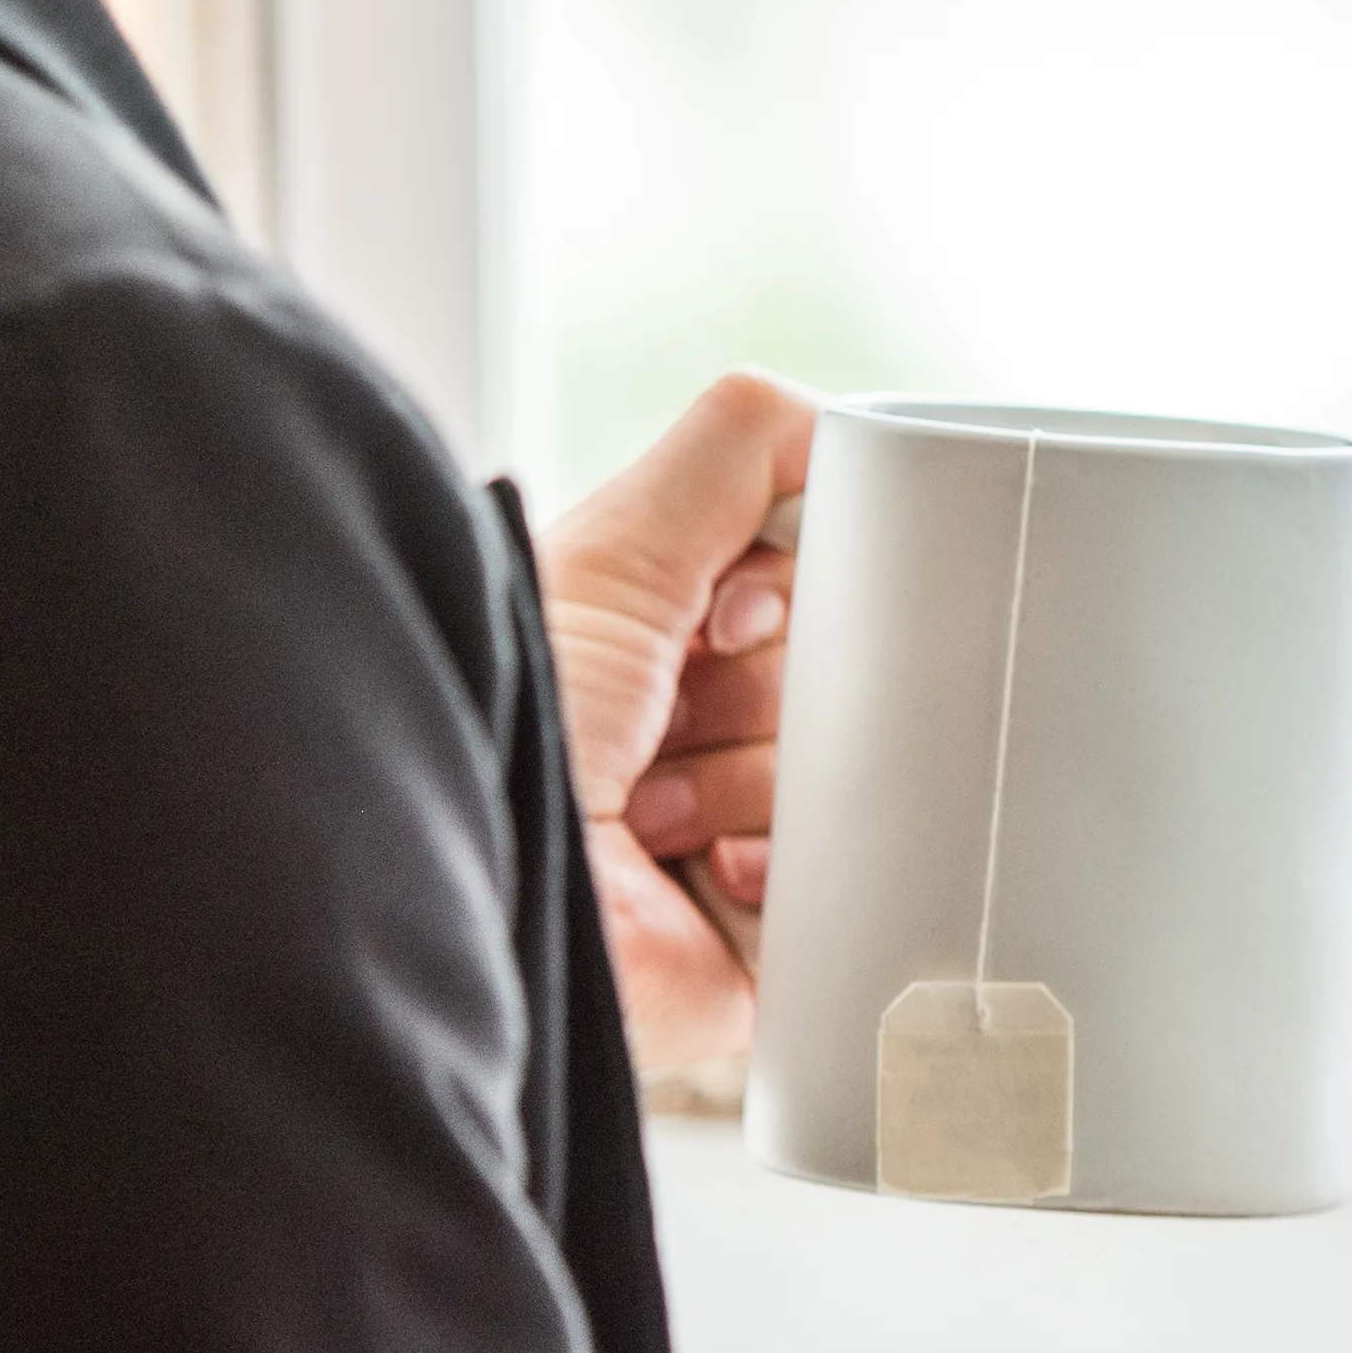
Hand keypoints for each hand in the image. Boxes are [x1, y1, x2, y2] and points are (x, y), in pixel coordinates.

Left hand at [534, 371, 811, 1083]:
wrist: (498, 893)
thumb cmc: (517, 719)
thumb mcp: (621, 548)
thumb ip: (733, 452)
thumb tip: (838, 418)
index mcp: (656, 641)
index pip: (799, 581)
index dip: (775, 594)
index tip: (721, 617)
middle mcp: (690, 734)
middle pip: (832, 672)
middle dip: (753, 692)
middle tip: (666, 722)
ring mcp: (730, 836)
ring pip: (845, 770)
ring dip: (752, 785)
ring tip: (658, 818)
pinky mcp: (766, 933)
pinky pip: (854, 876)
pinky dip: (785, 868)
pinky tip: (708, 876)